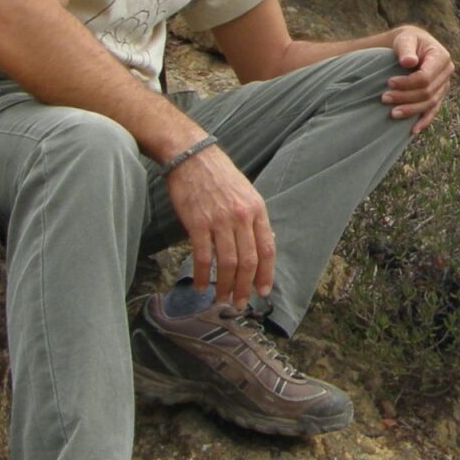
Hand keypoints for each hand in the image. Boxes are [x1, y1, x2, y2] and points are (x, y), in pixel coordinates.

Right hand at [163, 142, 276, 307]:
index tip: (264, 291)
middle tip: (239, 304)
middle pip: (248, 261)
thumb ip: (253, 218)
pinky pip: (203, 257)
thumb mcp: (245, 192)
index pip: (267, 249)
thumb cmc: (218, 175)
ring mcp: (219, 220)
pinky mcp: (197, 223)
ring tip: (220, 300)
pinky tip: (201, 286)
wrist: (191, 156)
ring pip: (227, 263)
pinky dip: (202, 275)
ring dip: (224, 286)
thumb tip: (263, 243)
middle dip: (244, 287)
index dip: (266, 274)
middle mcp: (241, 217)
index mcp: (256, 209)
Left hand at [381, 25, 453, 132]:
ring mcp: (444, 85)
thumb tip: (409, 62)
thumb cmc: (407, 41)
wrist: (413, 46)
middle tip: (384, 98)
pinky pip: (434, 110)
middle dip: (405, 98)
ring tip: (392, 113)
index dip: (407, 83)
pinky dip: (424, 121)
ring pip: (430, 104)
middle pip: (427, 92)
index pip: (426, 77)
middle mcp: (447, 72)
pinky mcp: (439, 94)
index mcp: (441, 57)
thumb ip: (406, 49)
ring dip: (411, 111)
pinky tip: (413, 130)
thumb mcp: (405, 40)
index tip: (388, 83)